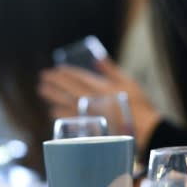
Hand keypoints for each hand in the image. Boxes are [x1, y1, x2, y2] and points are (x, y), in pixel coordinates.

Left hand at [39, 58, 161, 150]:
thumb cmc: (138, 104)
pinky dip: (60, 113)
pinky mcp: (90, 126)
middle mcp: (92, 99)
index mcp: (101, 86)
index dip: (66, 72)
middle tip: (43, 78)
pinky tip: (52, 110)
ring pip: (66, 102)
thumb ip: (111, 70)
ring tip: (42, 90)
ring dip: (53, 96)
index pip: (79, 77)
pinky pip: (70, 118)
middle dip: (55, 82)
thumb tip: (97, 59)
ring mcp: (90, 114)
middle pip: (69, 89)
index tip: (56, 69)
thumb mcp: (128, 82)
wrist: (144, 128)